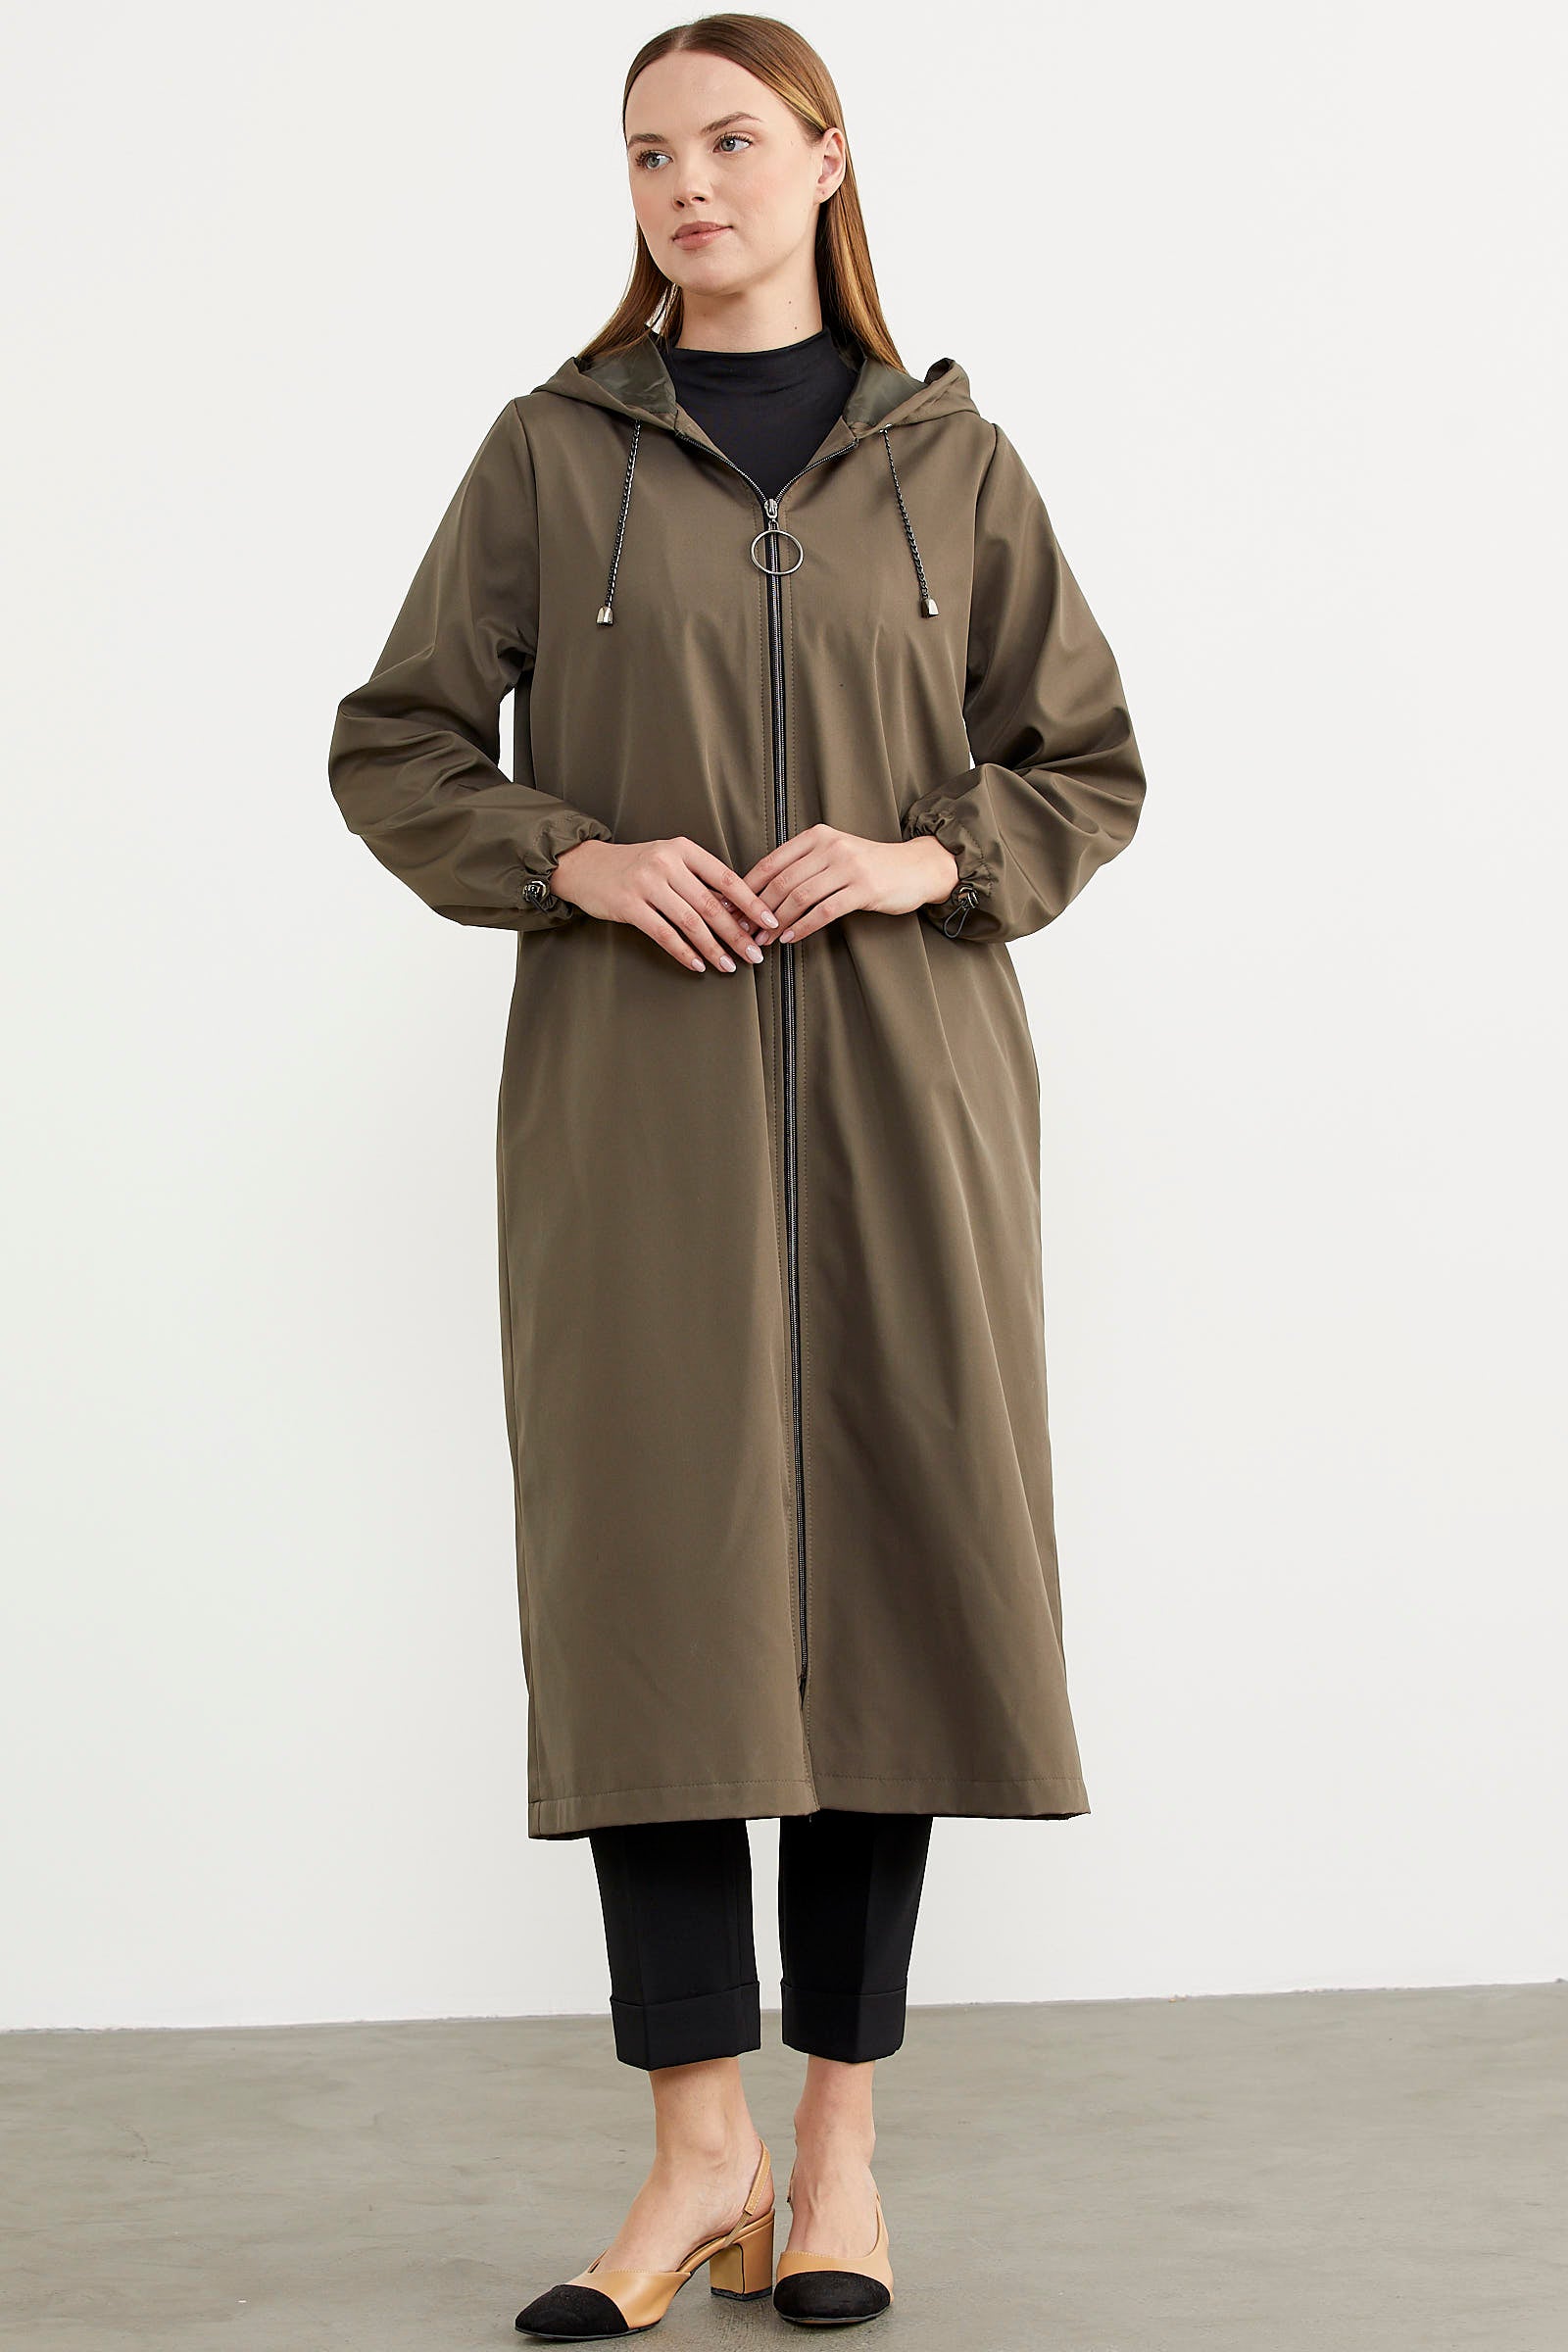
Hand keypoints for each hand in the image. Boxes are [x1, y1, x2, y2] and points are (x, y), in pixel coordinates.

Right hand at [549, 836, 782, 972]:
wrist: (586, 865)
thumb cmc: (635, 866)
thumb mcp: (669, 861)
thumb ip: (698, 881)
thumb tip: (736, 910)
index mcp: (683, 849)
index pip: (726, 878)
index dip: (751, 902)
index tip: (770, 921)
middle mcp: (666, 863)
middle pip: (711, 904)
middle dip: (737, 933)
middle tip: (755, 953)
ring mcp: (646, 884)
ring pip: (690, 922)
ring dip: (714, 948)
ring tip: (730, 965)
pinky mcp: (629, 905)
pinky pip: (664, 934)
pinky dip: (684, 952)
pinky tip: (698, 965)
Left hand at [739, 826, 960, 942]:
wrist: (916, 868)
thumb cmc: (870, 866)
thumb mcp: (835, 854)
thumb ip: (803, 866)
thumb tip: (761, 892)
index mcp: (817, 836)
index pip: (772, 862)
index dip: (747, 887)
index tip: (731, 908)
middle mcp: (830, 847)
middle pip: (782, 882)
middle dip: (758, 910)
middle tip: (743, 931)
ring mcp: (848, 867)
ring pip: (800, 897)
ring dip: (777, 922)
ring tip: (764, 939)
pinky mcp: (863, 889)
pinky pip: (824, 911)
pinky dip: (803, 927)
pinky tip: (791, 938)